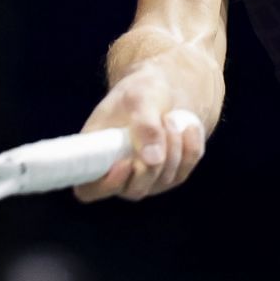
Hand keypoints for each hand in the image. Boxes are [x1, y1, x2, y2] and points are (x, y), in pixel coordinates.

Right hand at [71, 64, 206, 202]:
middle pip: (135, 189)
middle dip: (152, 159)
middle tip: (162, 122)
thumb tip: (152, 159)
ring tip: (169, 117)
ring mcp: (146, 180)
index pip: (89, 189)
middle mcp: (118, 175)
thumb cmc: (141, 92)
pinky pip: (186, 169)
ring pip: (164, 179)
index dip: (105, 185)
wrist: (165, 91)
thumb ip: (144, 124)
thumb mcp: (140, 97)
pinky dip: (190, 145)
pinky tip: (187, 126)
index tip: (126, 162)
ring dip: (172, 145)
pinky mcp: (171, 177)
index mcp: (96, 155)